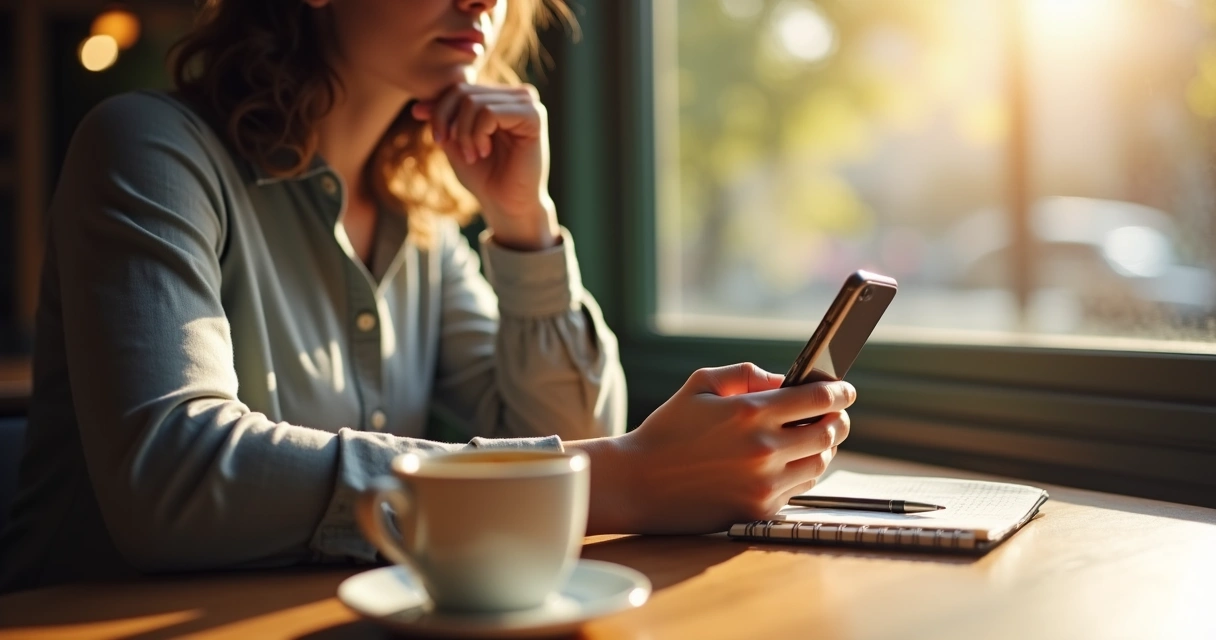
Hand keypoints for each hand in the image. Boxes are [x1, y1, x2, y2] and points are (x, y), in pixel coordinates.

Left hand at [411, 83, 558, 250]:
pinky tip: (484, 152)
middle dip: (448, 122)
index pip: (459, 88)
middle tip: (454, 150)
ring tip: (472, 155)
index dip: (438, 109)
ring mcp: (527, 102)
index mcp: (499, 97)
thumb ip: (442, 120)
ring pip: (473, 102)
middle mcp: (515, 95)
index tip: (436, 138)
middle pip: (463, 92)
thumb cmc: (483, 176)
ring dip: (464, 134)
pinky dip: (478, 135)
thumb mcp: (455, 142)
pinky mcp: (533, 116)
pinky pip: (489, 113)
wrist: (506, 205)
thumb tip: (418, 104)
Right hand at [596, 363, 853, 534]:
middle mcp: (764, 450)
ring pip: (820, 463)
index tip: (846, 389)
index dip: (840, 391)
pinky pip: (799, 489)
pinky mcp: (759, 510)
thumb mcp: (701, 384)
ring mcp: (764, 484)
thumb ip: (746, 374)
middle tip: (837, 414)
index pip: (818, 398)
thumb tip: (784, 380)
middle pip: (829, 432)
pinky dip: (802, 473)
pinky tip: (791, 462)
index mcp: (750, 412)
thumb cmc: (667, 429)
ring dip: (824, 448)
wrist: (637, 483)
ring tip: (814, 438)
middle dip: (838, 419)